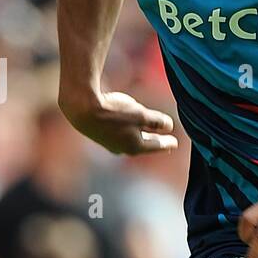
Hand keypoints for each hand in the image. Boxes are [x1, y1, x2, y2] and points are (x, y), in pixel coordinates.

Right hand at [59, 90, 177, 155]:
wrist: (82, 109)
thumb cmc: (113, 112)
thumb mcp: (141, 114)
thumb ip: (157, 121)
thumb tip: (169, 126)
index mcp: (135, 146)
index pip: (156, 145)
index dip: (167, 143)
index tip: (175, 144)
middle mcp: (122, 148)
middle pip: (144, 144)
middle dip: (155, 142)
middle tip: (165, 142)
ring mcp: (110, 143)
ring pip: (130, 140)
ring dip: (140, 136)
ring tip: (147, 134)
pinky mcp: (99, 134)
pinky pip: (119, 134)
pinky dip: (127, 131)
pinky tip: (125, 127)